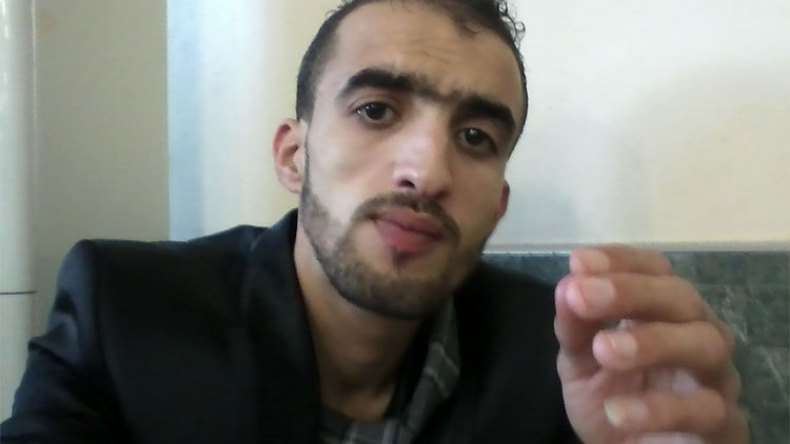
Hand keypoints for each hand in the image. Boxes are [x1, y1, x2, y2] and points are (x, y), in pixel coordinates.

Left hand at [554, 246, 748, 443]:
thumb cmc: (612, 397)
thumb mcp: (580, 361)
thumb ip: (575, 327)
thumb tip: (567, 288)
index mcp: (664, 311)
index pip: (655, 271)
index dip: (621, 262)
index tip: (579, 262)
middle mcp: (698, 333)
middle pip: (682, 298)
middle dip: (631, 292)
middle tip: (582, 295)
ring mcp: (716, 378)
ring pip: (705, 345)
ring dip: (653, 341)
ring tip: (604, 350)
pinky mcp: (723, 424)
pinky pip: (705, 410)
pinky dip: (660, 408)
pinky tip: (617, 411)